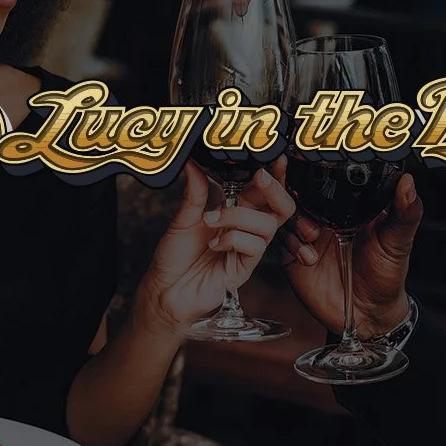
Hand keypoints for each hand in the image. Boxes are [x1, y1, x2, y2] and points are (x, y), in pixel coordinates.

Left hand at [132, 160, 296, 335]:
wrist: (164, 288)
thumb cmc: (174, 255)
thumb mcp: (183, 218)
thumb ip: (195, 191)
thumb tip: (194, 162)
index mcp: (235, 212)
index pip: (263, 191)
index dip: (274, 175)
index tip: (275, 157)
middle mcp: (246, 229)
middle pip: (280, 208)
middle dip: (274, 189)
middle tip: (259, 176)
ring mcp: (247, 249)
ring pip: (267, 225)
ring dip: (239, 217)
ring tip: (210, 220)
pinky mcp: (244, 268)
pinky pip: (254, 247)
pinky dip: (233, 239)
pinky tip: (214, 244)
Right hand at [274, 168, 422, 336]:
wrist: (368, 314)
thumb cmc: (387, 274)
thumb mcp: (398, 241)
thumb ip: (404, 212)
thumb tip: (408, 180)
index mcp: (346, 204)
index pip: (324, 176)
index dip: (310, 164)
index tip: (300, 155)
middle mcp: (323, 214)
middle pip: (296, 189)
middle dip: (286, 184)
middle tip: (286, 182)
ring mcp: (306, 233)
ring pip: (283, 212)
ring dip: (292, 217)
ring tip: (312, 234)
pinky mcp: (293, 255)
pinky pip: (280, 239)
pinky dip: (290, 243)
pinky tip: (308, 256)